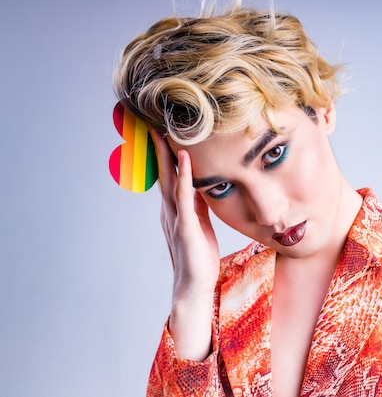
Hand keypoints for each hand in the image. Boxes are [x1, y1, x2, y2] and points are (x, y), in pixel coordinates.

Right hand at [151, 129, 217, 360]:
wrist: (194, 287)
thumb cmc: (198, 257)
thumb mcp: (199, 224)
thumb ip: (197, 204)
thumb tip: (200, 185)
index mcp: (175, 209)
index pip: (169, 176)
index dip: (167, 154)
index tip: (165, 131)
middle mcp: (170, 210)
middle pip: (163, 173)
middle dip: (159, 148)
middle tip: (154, 121)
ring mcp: (175, 218)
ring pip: (169, 180)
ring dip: (167, 155)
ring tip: (164, 131)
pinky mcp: (185, 227)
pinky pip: (183, 196)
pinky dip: (184, 176)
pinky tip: (184, 158)